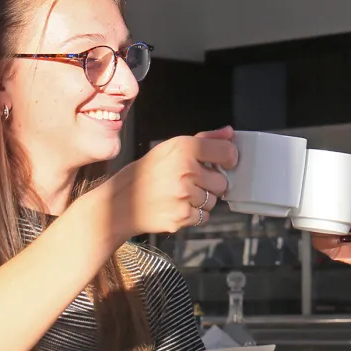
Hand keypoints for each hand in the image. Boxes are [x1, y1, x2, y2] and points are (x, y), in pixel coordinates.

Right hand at [106, 126, 236, 237]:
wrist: (120, 203)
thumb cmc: (145, 174)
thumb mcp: (169, 148)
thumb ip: (204, 139)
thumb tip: (229, 133)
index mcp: (184, 148)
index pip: (227, 152)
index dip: (229, 159)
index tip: (226, 163)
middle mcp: (186, 170)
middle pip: (222, 183)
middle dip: (211, 185)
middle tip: (191, 182)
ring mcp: (184, 195)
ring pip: (213, 202)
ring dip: (201, 201)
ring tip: (180, 195)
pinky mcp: (182, 217)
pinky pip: (203, 217)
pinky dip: (193, 214)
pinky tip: (176, 206)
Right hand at [312, 190, 350, 278]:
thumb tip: (348, 181)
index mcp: (350, 208)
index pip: (329, 199)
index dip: (323, 196)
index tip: (322, 193)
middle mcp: (341, 221)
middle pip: (318, 214)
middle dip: (319, 212)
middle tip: (330, 211)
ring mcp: (338, 236)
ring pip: (315, 229)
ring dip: (323, 226)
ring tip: (342, 227)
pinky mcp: (337, 251)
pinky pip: (321, 245)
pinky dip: (326, 240)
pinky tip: (342, 238)